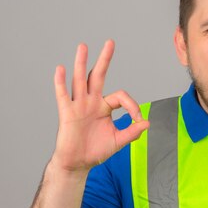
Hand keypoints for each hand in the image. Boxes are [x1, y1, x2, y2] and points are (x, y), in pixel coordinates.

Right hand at [51, 40, 148, 172]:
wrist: (78, 164)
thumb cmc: (96, 151)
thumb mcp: (118, 141)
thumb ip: (132, 132)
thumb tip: (147, 123)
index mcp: (104, 107)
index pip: (121, 97)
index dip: (132, 106)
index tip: (138, 120)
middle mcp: (91, 102)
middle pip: (98, 76)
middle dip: (105, 60)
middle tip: (110, 42)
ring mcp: (78, 105)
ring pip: (80, 80)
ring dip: (81, 63)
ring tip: (83, 46)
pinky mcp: (67, 113)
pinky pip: (63, 95)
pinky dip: (60, 82)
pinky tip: (60, 68)